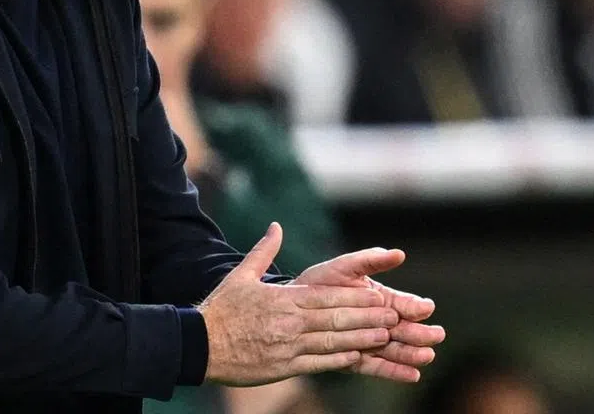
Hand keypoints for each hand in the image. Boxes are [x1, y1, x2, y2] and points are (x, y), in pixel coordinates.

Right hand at [198, 223, 399, 386]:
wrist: (200, 344)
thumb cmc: (222, 309)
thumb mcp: (241, 275)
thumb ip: (263, 251)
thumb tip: (276, 226)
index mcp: (282, 299)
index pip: (326, 297)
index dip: (354, 298)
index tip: (377, 295)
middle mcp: (289, 322)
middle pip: (335, 319)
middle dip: (366, 317)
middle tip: (392, 315)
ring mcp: (288, 346)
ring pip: (331, 342)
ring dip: (360, 339)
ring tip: (383, 335)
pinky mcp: (283, 368)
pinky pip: (317, 364)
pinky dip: (338, 360)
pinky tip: (356, 357)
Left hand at [293, 248, 445, 382]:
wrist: (291, 306)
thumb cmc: (321, 282)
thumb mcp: (345, 267)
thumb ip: (371, 260)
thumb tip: (399, 254)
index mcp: (379, 299)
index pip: (402, 303)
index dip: (414, 306)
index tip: (426, 307)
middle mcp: (377, 322)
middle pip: (403, 328)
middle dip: (420, 332)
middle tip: (436, 335)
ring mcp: (368, 341)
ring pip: (394, 349)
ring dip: (412, 353)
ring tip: (426, 356)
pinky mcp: (356, 359)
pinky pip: (377, 366)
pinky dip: (395, 371)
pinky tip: (413, 375)